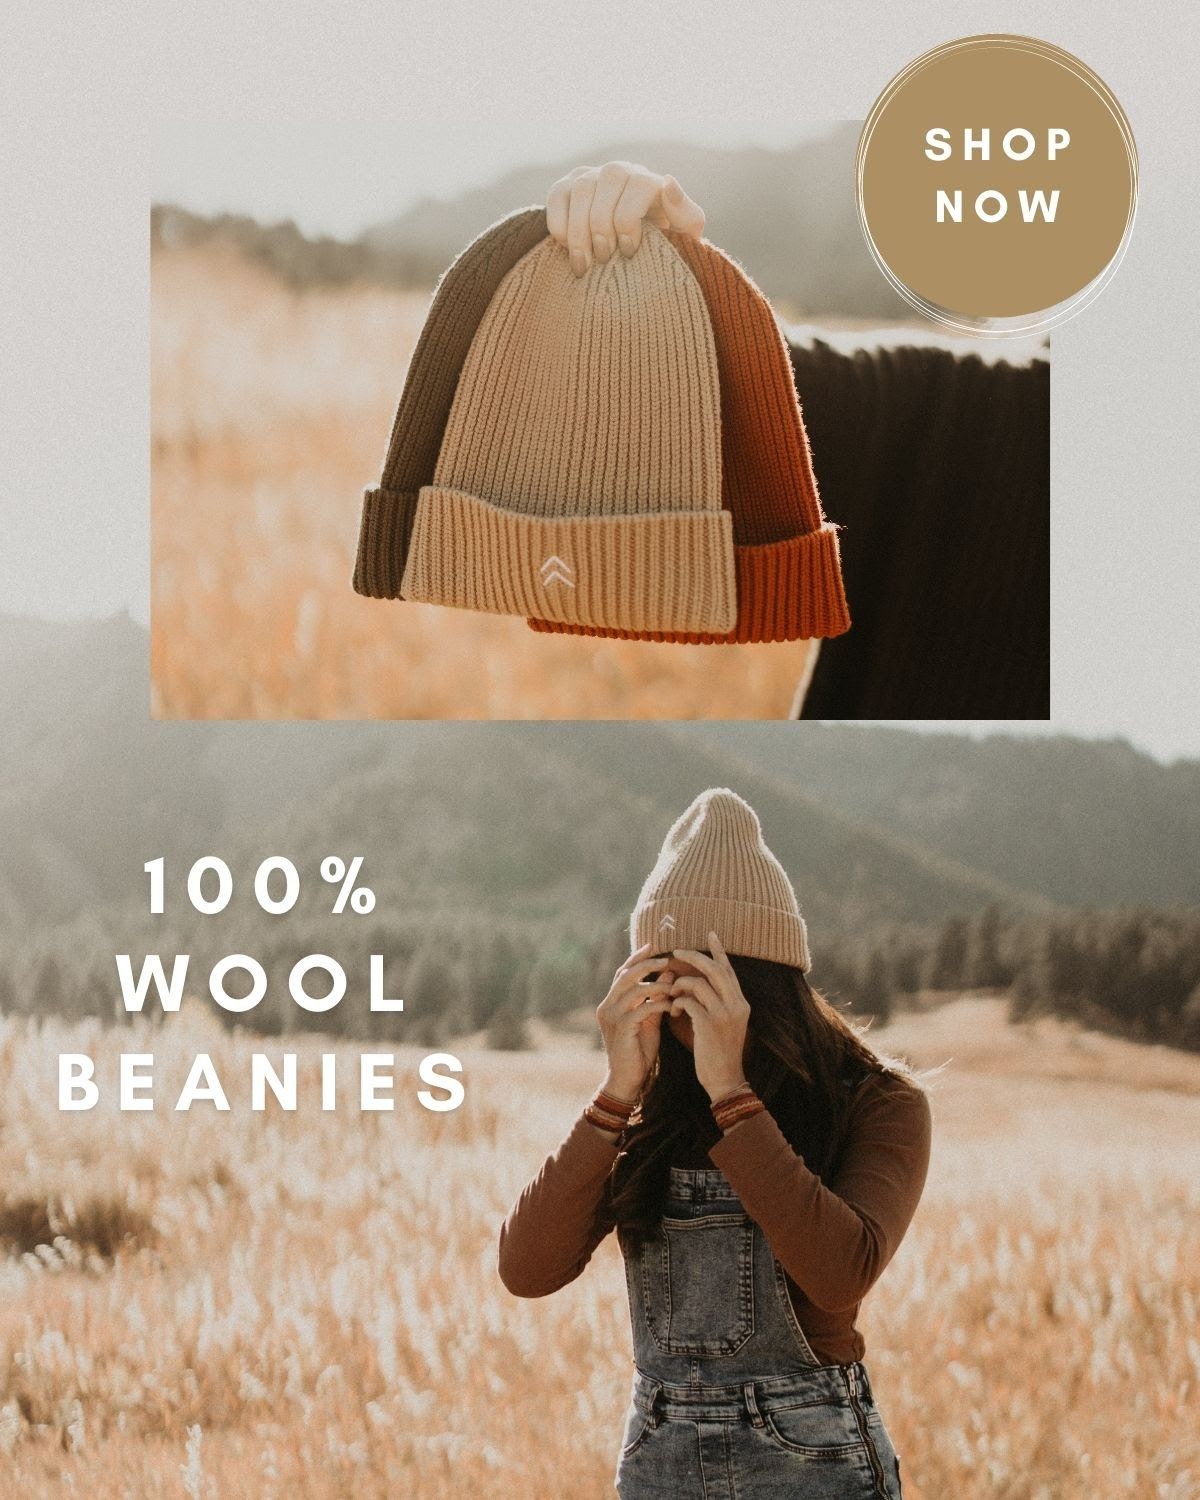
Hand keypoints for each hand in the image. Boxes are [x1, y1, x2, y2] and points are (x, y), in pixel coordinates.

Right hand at [546, 162, 705, 276]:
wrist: (629, 255)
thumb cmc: (660, 245)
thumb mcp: (683, 236)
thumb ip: (686, 214)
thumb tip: (668, 184)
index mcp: (649, 181)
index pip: (639, 184)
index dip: (629, 219)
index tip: (629, 251)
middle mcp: (620, 171)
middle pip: (607, 182)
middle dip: (603, 227)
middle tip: (604, 259)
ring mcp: (591, 176)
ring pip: (581, 190)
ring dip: (579, 231)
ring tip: (584, 263)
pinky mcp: (565, 187)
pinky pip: (557, 197)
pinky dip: (560, 225)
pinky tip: (568, 248)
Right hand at [595, 941, 674, 1100]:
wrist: (627, 1080)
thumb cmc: (638, 1051)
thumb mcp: (649, 1020)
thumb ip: (657, 997)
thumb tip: (669, 973)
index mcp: (610, 1003)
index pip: (622, 973)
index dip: (637, 958)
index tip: (653, 946)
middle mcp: (606, 1007)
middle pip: (625, 975)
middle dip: (646, 964)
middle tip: (666, 959)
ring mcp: (611, 1017)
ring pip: (634, 989)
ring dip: (656, 984)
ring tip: (674, 983)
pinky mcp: (621, 1028)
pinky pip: (642, 1009)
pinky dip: (658, 1003)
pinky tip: (671, 1005)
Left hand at [668, 932, 750, 1101]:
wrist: (725, 1080)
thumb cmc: (720, 1052)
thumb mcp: (724, 1024)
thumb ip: (717, 1002)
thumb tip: (697, 983)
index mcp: (741, 1003)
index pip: (729, 970)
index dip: (719, 951)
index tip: (710, 933)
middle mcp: (736, 1005)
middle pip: (714, 969)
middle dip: (693, 957)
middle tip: (676, 952)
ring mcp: (724, 1015)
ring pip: (698, 983)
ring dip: (680, 985)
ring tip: (671, 993)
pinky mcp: (709, 1025)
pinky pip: (688, 1002)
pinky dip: (677, 1002)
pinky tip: (673, 1012)